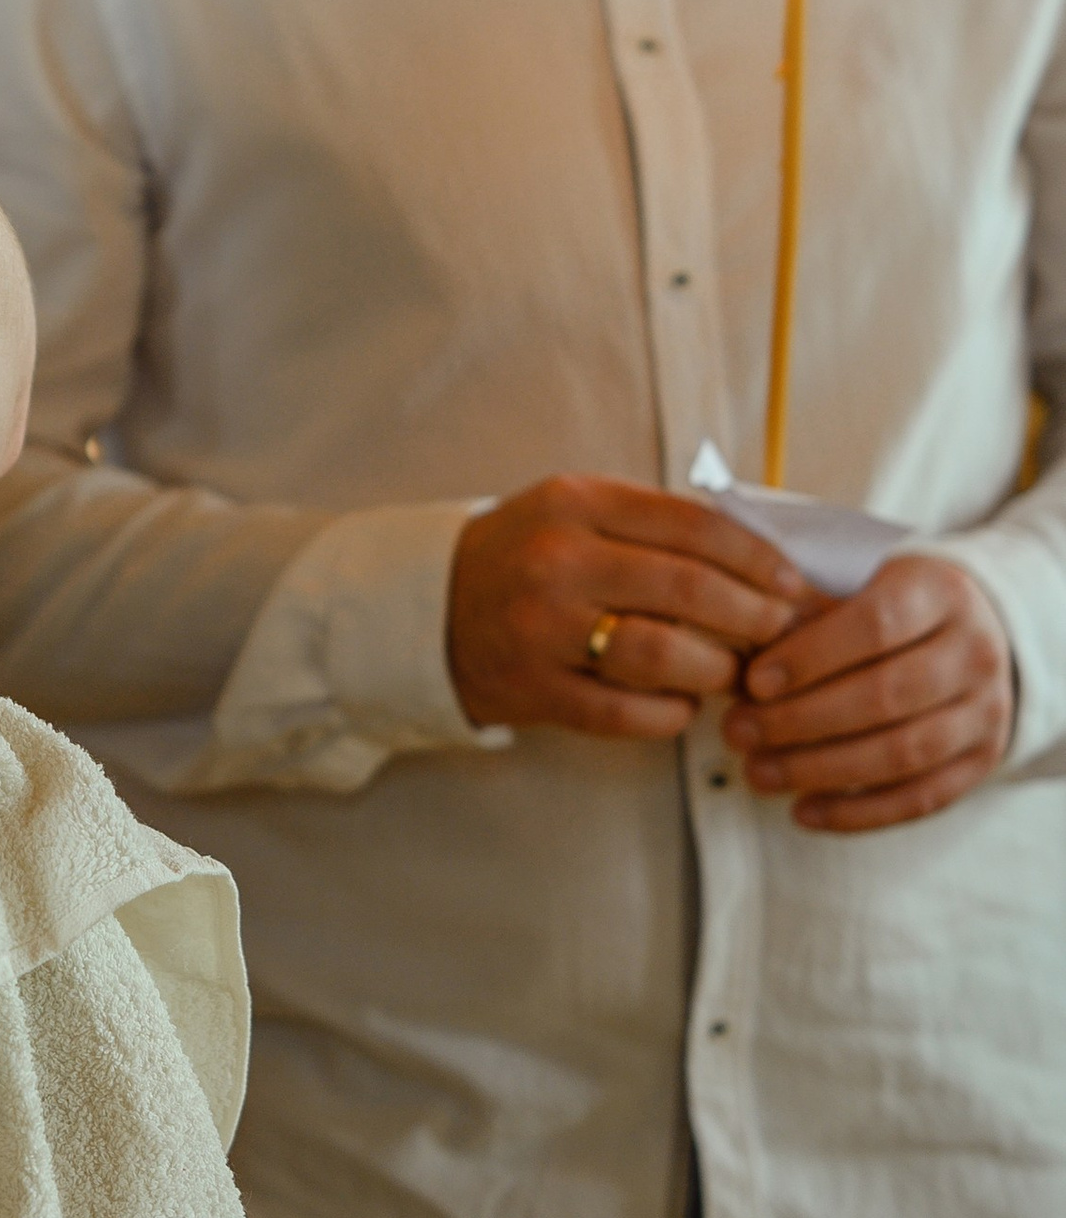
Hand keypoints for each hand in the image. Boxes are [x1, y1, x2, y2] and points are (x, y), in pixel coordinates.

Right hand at [448, 474, 817, 739]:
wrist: (426, 607)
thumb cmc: (520, 556)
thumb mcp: (574, 510)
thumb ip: (653, 523)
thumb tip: (757, 554)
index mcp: (577, 504)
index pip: (694, 526)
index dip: (758, 559)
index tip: (792, 583)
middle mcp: (559, 562)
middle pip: (690, 590)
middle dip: (754, 616)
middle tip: (780, 631)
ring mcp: (544, 629)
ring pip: (664, 655)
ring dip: (716, 668)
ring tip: (732, 671)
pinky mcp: (535, 689)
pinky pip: (625, 712)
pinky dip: (669, 713)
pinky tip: (682, 704)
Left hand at [723, 553, 1014, 830]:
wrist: (978, 637)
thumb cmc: (893, 611)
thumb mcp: (859, 588)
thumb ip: (808, 617)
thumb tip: (741, 666)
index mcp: (942, 593)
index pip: (876, 624)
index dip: (810, 656)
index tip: (752, 682)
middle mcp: (976, 652)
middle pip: (886, 694)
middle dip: (801, 720)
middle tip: (737, 732)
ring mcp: (987, 711)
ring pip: (903, 752)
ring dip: (820, 769)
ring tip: (758, 773)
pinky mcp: (983, 761)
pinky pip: (921, 798)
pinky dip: (858, 812)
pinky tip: (802, 811)